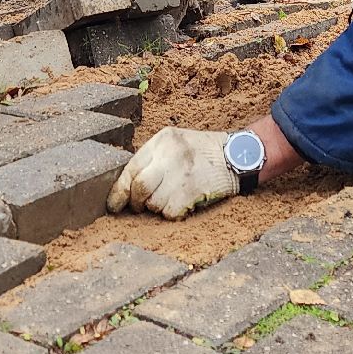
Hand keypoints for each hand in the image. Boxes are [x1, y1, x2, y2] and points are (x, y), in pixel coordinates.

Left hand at [106, 126, 237, 219]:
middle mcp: (169, 154)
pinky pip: (170, 212)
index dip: (118, 191)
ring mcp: (181, 172)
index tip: (113, 205)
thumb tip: (127, 185)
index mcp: (162, 140)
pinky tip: (183, 203)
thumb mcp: (176, 143)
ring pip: (154, 203)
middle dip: (136, 203)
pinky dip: (173, 213)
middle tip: (140, 207)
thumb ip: (153, 158)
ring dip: (158, 208)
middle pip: (139, 188)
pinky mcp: (192, 190)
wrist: (239, 155)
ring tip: (171, 198)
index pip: (130, 168)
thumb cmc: (203, 152)